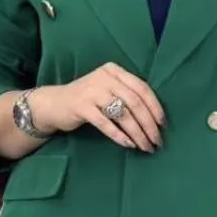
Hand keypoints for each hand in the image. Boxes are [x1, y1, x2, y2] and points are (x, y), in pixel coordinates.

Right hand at [30, 64, 164, 151]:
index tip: (162, 124)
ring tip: (145, 146)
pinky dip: (119, 135)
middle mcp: (105, 77)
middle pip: (135, 102)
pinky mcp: (82, 106)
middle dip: (149, 124)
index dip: (155, 107)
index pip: (141, 87)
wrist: (53, 104)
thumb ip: (126, 95)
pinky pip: (106, 123)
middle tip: (157, 141)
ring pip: (123, 114)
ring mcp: (92, 91)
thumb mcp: (107, 89)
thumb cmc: (87, 99)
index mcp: (114, 71)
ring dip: (137, 133)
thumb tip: (155, 117)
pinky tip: (128, 144)